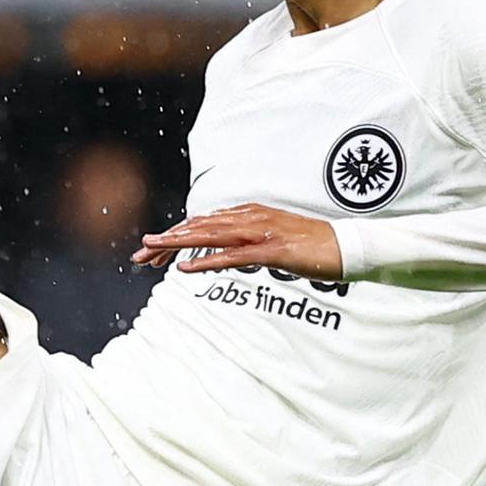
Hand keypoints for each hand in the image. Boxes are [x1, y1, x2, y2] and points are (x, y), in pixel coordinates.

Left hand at [136, 202, 343, 278]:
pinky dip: (207, 262)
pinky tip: (186, 270)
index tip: (153, 250)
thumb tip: (220, 251)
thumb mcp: (272, 240)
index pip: (204, 223)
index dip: (176, 236)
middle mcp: (251, 218)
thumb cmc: (311, 245)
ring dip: (177, 245)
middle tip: (139, 252)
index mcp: (249, 214)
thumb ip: (246, 241)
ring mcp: (261, 233)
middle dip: (167, 240)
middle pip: (200, 227)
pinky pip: (233, 256)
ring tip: (151, 251)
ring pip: (210, 236)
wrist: (346, 246)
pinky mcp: (272, 250)